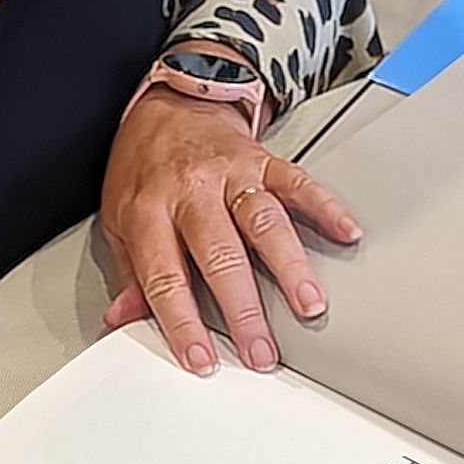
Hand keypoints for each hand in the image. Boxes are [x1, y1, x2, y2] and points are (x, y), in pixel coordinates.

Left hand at [100, 87, 360, 376]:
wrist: (167, 104)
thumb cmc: (142, 166)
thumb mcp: (118, 219)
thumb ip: (131, 273)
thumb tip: (126, 320)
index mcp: (148, 210)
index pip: (165, 277)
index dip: (182, 322)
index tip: (200, 358)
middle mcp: (192, 191)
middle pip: (221, 255)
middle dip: (243, 310)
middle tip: (261, 351)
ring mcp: (231, 174)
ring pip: (264, 222)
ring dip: (289, 267)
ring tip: (309, 305)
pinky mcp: (263, 160)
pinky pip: (298, 183)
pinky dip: (325, 207)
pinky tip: (346, 232)